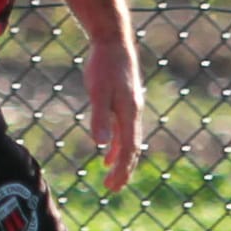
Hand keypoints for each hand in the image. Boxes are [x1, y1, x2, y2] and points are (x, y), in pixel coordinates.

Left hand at [84, 38, 145, 194]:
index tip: (113, 186)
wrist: (113, 41)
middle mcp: (133, 114)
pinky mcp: (123, 102)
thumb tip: (101, 145)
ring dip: (121, 160)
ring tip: (112, 177)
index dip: (122, 170)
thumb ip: (100, 118)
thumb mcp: (98, 92)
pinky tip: (107, 152)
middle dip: (124, 171)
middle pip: (132, 149)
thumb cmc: (104, 65)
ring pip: (129, 141)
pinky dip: (117, 145)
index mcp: (129, 114)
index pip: (129, 150)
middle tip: (113, 189)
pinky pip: (124, 130)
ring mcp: (130, 108)